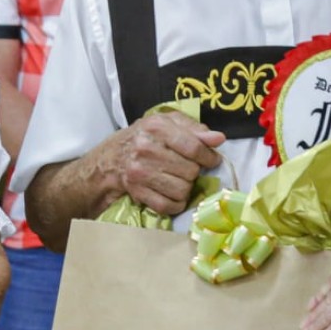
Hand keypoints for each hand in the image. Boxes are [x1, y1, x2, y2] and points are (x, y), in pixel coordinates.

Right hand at [91, 111, 224, 216]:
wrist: (111, 159)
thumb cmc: (146, 137)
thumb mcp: (169, 124)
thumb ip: (195, 129)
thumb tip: (218, 139)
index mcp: (156, 127)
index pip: (193, 147)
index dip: (209, 157)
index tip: (211, 160)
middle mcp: (146, 148)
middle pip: (190, 171)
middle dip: (194, 172)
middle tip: (188, 169)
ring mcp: (139, 172)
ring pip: (182, 190)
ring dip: (186, 188)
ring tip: (180, 180)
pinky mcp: (137, 191)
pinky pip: (168, 205)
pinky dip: (176, 204)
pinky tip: (174, 195)